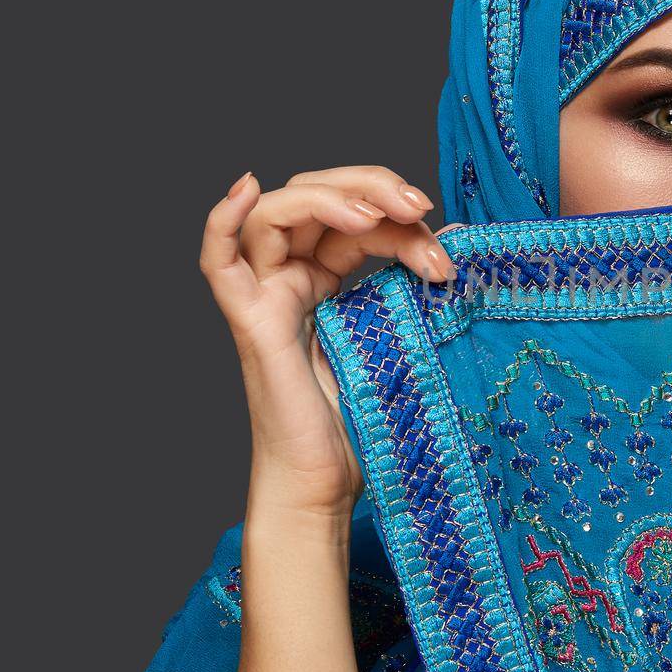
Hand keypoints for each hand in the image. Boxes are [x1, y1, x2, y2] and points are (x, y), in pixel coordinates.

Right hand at [199, 166, 455, 522]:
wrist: (328, 484)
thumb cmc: (365, 420)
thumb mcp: (401, 336)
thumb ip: (411, 289)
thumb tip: (452, 242)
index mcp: (323, 279)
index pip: (357, 219)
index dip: (400, 218)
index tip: (445, 249)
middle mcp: (289, 280)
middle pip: (316, 198)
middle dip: (371, 188)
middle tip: (419, 207)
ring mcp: (266, 298)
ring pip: (277, 213)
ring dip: (330, 197)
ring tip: (381, 213)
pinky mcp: (252, 324)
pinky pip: (219, 264)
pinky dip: (223, 221)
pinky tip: (245, 188)